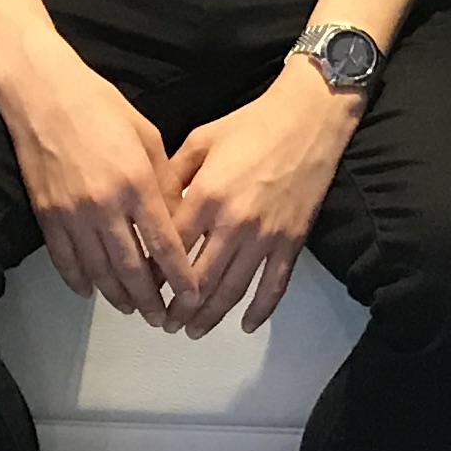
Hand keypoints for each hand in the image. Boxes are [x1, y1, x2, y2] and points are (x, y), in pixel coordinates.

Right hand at [0, 51, 197, 326]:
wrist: (43, 94)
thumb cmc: (101, 107)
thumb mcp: (148, 136)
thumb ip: (165, 181)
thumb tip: (179, 217)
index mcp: (137, 184)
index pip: (165, 245)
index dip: (180, 277)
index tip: (193, 298)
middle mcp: (106, 206)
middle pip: (132, 268)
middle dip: (150, 299)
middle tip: (162, 318)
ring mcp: (72, 214)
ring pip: (98, 271)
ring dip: (117, 296)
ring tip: (131, 309)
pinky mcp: (47, 215)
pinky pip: (64, 260)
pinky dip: (78, 280)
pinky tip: (90, 291)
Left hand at [166, 69, 359, 336]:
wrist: (308, 119)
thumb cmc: (251, 124)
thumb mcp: (201, 140)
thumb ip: (173, 175)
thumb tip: (153, 207)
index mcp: (206, 197)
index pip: (171, 249)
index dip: (154, 275)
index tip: (142, 288)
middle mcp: (234, 224)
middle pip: (199, 281)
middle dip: (179, 308)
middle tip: (165, 323)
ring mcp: (266, 237)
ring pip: (233, 291)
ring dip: (211, 316)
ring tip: (193, 330)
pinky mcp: (292, 242)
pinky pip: (274, 286)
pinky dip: (260, 311)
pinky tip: (246, 326)